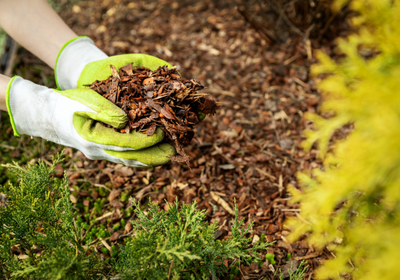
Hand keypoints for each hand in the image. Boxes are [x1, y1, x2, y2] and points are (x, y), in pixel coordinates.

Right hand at [49, 36, 176, 166]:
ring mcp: (99, 154)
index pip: (127, 143)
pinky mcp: (102, 152)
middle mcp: (98, 151)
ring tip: (169, 156)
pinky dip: (139, 157)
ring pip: (129, 160)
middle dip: (154, 156)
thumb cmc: (67, 104)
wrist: (48, 116)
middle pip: (131, 158)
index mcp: (94, 139)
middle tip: (174, 154)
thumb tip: (126, 120)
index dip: (147, 140)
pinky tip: (152, 154)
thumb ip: (104, 110)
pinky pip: (124, 157)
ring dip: (149, 159)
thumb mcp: (84, 101)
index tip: (163, 132)